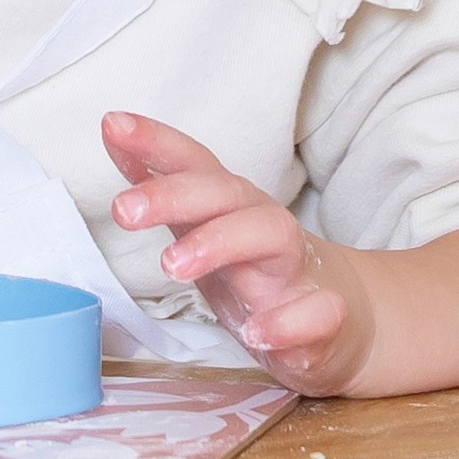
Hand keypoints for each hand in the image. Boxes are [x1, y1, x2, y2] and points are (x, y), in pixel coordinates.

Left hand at [107, 113, 373, 390]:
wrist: (345, 322)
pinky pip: (315, 316)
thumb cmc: (262, 272)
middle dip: (175, 194)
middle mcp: (265, 230)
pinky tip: (256, 334)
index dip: (157, 142)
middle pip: (228, 194)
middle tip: (123, 211)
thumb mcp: (209, 229)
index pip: (195, 164)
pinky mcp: (323, 322)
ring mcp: (297, 273)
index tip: (113, 124)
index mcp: (232, 208)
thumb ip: (166, 191)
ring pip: (274, 237)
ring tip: (172, 266)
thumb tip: (115, 137)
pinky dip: (286, 324)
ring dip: (221, 243)